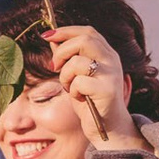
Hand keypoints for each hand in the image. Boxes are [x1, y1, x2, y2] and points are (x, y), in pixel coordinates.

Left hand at [44, 25, 142, 148]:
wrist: (108, 126)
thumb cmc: (90, 101)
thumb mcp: (77, 76)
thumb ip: (69, 58)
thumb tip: (53, 40)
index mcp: (106, 54)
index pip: (88, 32)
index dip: (65, 31)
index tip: (46, 36)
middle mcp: (112, 60)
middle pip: (84, 40)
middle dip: (62, 52)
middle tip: (54, 67)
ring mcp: (111, 74)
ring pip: (77, 62)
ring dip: (65, 76)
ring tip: (70, 87)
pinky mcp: (107, 90)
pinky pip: (79, 82)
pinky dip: (72, 90)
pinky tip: (79, 98)